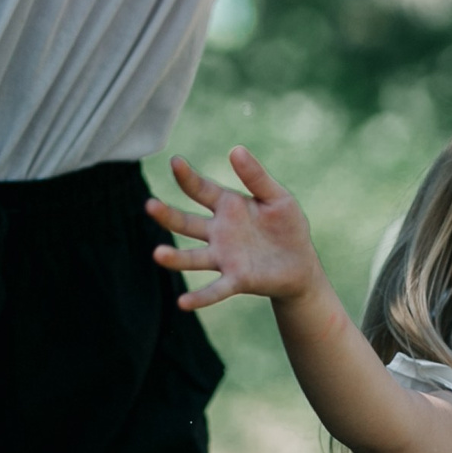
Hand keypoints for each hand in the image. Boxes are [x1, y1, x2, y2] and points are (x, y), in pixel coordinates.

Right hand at [148, 150, 327, 310]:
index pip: (202, 189)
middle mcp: (219, 232)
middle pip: (186, 223)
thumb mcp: (278, 197)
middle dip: (167, 215)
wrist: (302, 265)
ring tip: (157, 254)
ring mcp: (224, 258)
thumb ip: (257, 177)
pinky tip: (183, 303)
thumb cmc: (288, 227)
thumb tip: (235, 149)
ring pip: (193, 258)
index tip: (175, 162)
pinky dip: (200, 297)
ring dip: (175, 258)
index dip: (188, 177)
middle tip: (149, 205)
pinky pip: (215, 290)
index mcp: (228, 207)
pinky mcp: (236, 280)